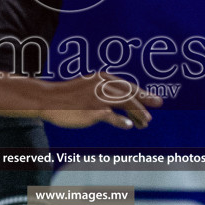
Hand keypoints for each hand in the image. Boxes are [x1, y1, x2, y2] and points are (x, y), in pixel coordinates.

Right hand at [41, 73, 161, 129]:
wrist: (48, 99)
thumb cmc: (68, 96)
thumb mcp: (88, 87)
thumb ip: (104, 91)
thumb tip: (121, 101)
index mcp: (103, 78)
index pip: (128, 86)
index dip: (142, 93)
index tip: (154, 100)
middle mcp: (102, 85)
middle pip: (129, 94)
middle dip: (145, 101)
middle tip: (156, 108)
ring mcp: (98, 97)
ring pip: (125, 103)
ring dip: (138, 113)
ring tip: (145, 122)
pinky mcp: (92, 110)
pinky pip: (111, 116)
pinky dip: (121, 121)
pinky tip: (129, 125)